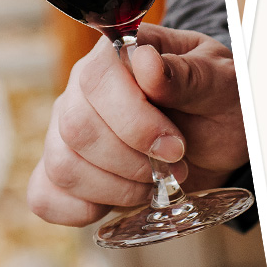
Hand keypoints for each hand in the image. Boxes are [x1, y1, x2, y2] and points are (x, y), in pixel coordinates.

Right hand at [27, 23, 248, 226]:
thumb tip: (145, 62)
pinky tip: (114, 204)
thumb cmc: (219, 100)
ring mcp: (65, 131)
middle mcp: (80, 91)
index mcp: (115, 56)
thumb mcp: (221, 83)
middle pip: (76, 130)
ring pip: (63, 167)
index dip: (133, 122)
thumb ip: (186, 74)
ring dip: (116, 189)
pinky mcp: (66, 169)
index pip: (95, 82)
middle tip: (174, 166)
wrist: (219, 135)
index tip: (175, 146)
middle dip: (131, 162)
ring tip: (153, 184)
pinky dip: (80, 210)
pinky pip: (45, 196)